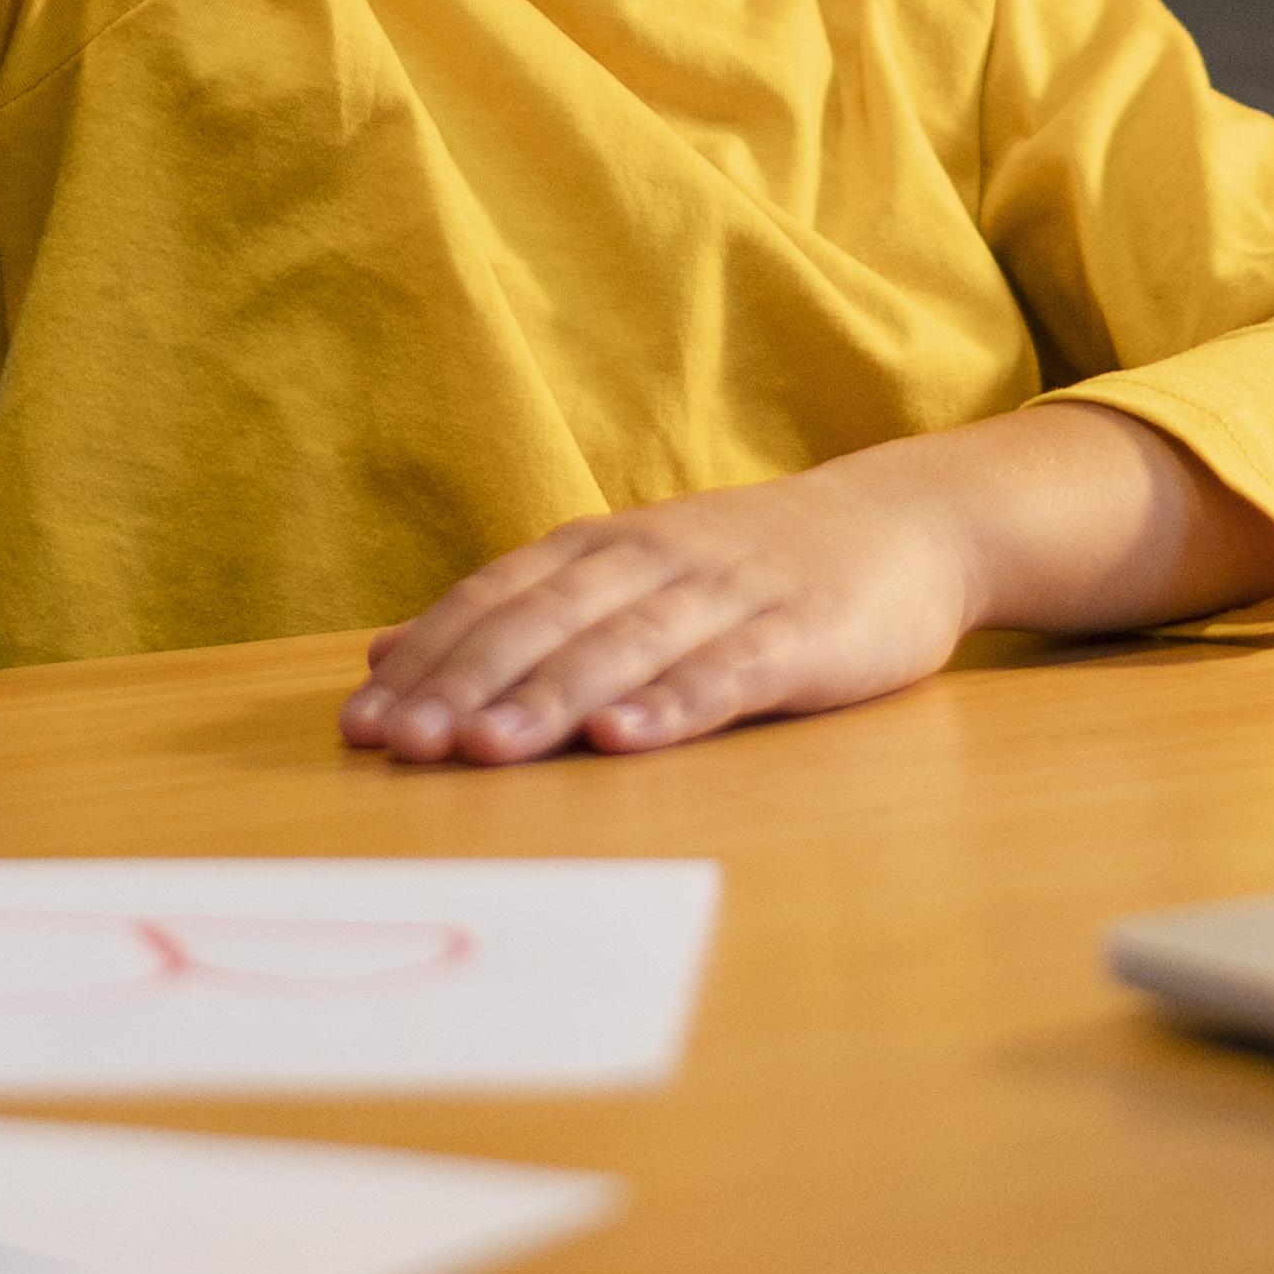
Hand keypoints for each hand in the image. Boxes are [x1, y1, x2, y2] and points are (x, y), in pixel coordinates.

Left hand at [345, 463, 981, 766]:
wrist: (910, 522)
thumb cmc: (751, 565)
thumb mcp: (625, 572)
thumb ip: (514, 612)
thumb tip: (383, 655)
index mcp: (609, 548)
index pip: (501, 596)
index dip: (431, 657)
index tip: (362, 724)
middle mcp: (659, 560)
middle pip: (548, 621)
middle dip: (469, 683)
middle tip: (402, 745)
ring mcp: (732, 594)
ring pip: (626, 645)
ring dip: (550, 697)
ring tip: (485, 751)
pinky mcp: (801, 633)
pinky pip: (729, 671)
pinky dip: (673, 703)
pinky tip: (625, 740)